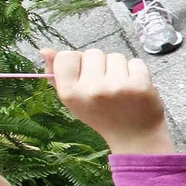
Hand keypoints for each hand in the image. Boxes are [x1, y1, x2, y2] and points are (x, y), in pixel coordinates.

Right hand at [41, 48, 172, 154]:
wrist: (134, 134)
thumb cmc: (101, 114)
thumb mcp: (74, 100)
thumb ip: (57, 75)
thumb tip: (45, 50)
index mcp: (70, 94)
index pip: (65, 56)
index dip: (76, 61)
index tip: (84, 74)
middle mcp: (92, 89)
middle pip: (92, 53)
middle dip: (99, 65)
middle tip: (105, 85)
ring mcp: (117, 86)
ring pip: (115, 56)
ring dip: (118, 67)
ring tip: (120, 87)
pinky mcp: (140, 85)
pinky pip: (135, 62)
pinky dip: (136, 71)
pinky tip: (134, 87)